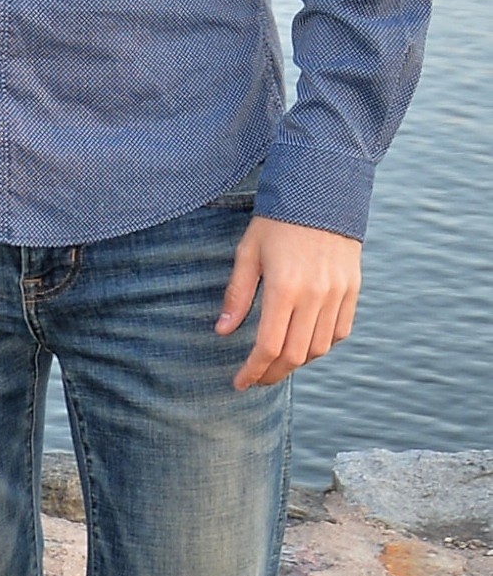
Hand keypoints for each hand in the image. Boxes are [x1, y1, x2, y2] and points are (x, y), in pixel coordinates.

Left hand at [216, 215, 361, 389]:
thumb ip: (237, 295)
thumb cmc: (276, 221)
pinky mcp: (353, 289)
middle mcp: (315, 295)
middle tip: (255, 379)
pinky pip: (340, 332)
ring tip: (276, 363)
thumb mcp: (247, 252)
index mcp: (285, 287)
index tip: (239, 383)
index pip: (268, 346)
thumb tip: (222, 331)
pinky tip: (303, 344)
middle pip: (295, 355)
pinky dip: (321, 346)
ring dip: (296, 363)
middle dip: (272, 374)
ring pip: (319, 348)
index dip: (253, 370)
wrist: (322, 192)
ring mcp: (338, 293)